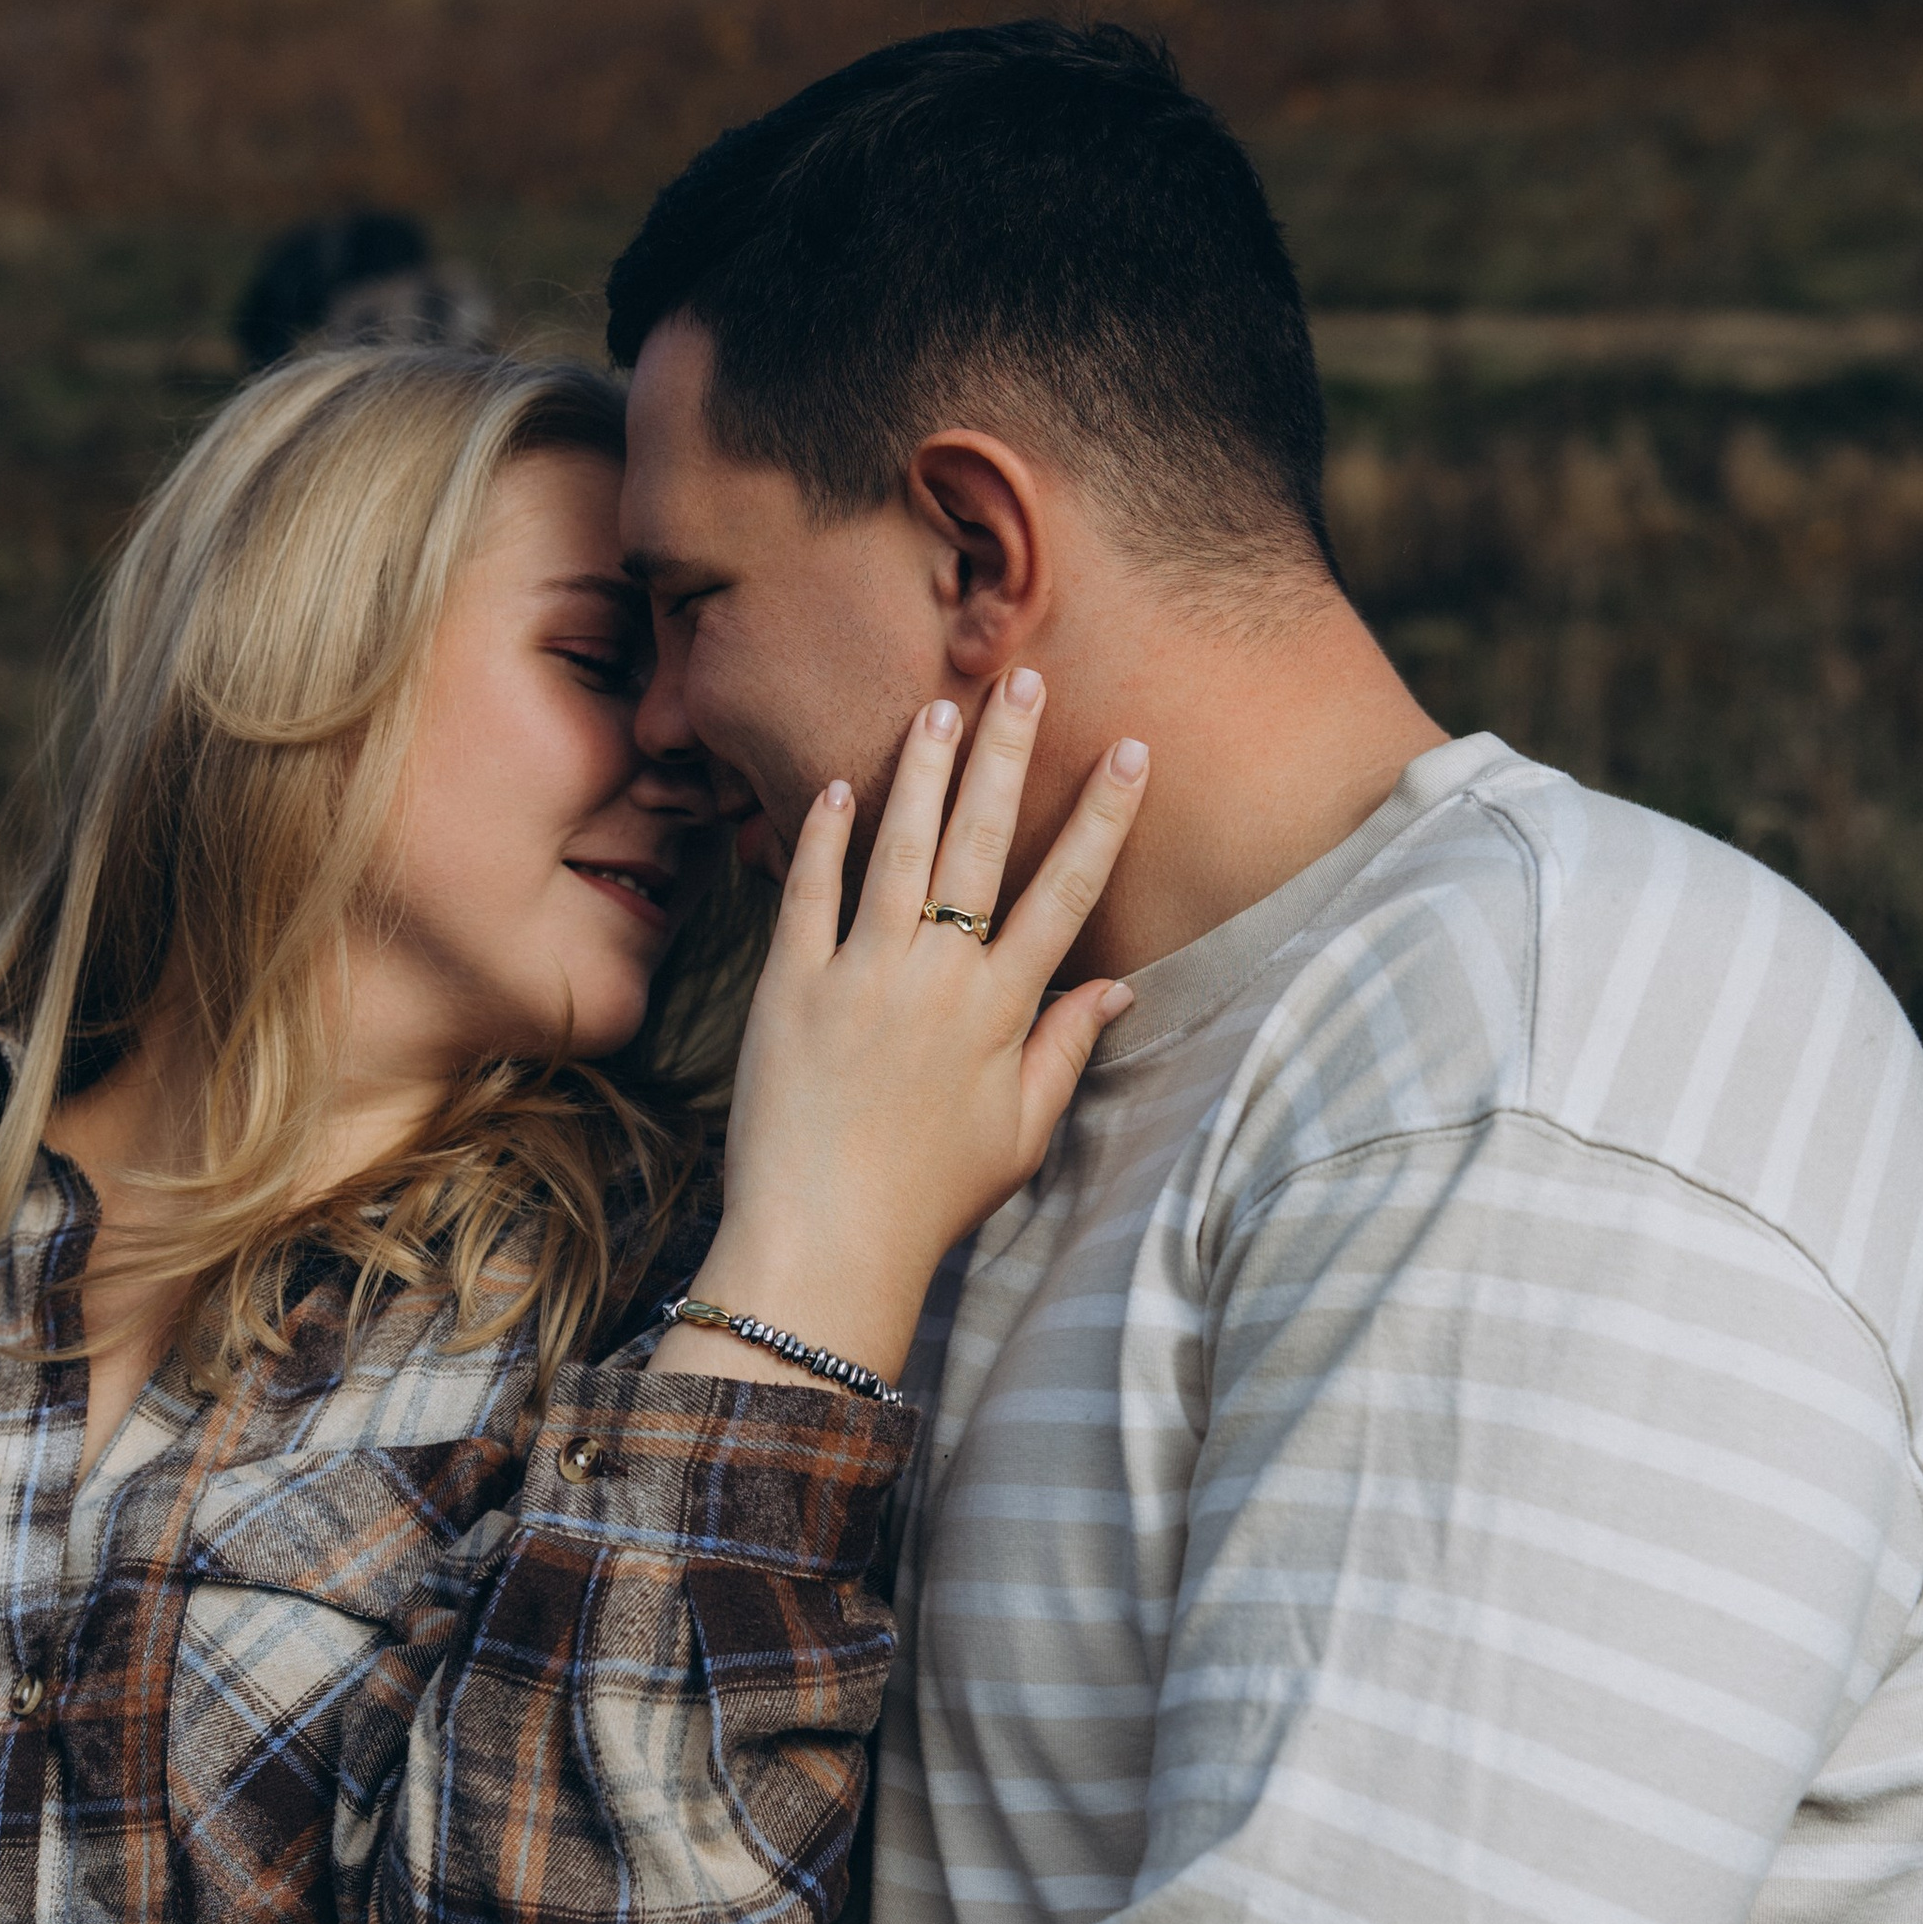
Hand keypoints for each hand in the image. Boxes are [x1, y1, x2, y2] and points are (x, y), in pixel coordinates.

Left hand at [659, 674, 1146, 1390]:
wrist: (826, 1244)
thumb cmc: (929, 1199)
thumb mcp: (1021, 1132)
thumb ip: (1066, 1049)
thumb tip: (1118, 986)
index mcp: (1001, 1011)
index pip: (1068, 893)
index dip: (1103, 818)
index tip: (1131, 750)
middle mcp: (937, 977)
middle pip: (985, 843)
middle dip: (1012, 754)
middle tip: (1027, 679)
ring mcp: (861, 974)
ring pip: (900, 847)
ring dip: (925, 771)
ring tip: (944, 703)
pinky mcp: (791, 986)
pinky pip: (808, 893)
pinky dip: (821, 836)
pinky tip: (838, 784)